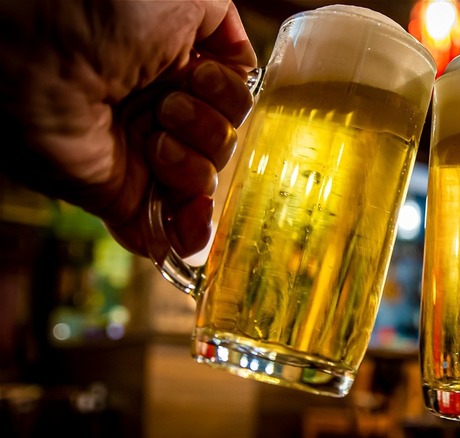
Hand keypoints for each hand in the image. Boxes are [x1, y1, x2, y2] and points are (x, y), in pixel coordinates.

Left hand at [0, 0, 255, 256]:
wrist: (42, 53)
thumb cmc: (107, 11)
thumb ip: (225, 29)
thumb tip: (241, 64)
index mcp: (177, 72)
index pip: (231, 105)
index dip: (229, 100)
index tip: (202, 79)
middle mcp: (162, 115)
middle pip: (224, 145)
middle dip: (210, 129)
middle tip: (169, 107)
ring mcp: (142, 158)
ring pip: (204, 183)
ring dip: (193, 164)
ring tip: (155, 140)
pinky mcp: (121, 195)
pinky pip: (168, 230)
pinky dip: (189, 233)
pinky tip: (194, 222)